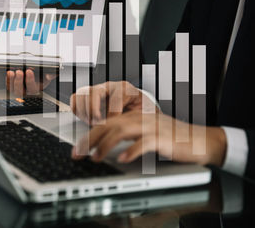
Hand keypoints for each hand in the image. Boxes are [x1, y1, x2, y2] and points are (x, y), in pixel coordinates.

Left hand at [6, 69, 55, 96]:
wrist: (37, 75)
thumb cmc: (42, 76)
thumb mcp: (49, 74)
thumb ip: (51, 74)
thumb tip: (49, 76)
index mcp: (36, 88)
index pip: (32, 87)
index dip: (30, 80)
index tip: (29, 71)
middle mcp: (26, 91)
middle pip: (21, 91)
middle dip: (19, 81)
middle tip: (19, 72)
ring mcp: (19, 89)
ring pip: (13, 90)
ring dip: (11, 81)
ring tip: (11, 72)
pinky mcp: (13, 86)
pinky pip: (8, 86)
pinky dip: (7, 80)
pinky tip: (8, 73)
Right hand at [70, 81, 157, 124]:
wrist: (137, 107)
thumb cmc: (140, 111)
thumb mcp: (144, 114)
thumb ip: (136, 118)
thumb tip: (124, 127)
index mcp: (126, 89)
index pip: (116, 96)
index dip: (113, 113)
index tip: (113, 124)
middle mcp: (110, 87)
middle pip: (95, 92)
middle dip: (94, 110)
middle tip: (98, 123)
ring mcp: (98, 90)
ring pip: (83, 94)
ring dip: (85, 111)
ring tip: (92, 122)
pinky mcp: (88, 95)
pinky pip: (75, 98)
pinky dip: (77, 109)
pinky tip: (85, 118)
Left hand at [71, 110, 226, 166]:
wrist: (201, 140)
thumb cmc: (171, 140)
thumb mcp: (144, 135)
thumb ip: (125, 138)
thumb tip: (102, 148)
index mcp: (133, 117)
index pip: (104, 123)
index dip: (88, 136)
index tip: (76, 149)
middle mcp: (140, 119)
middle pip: (108, 125)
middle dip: (89, 139)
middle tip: (77, 154)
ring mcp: (152, 127)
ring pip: (122, 131)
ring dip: (106, 145)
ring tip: (95, 157)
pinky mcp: (164, 138)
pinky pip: (144, 142)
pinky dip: (132, 151)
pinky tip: (123, 159)